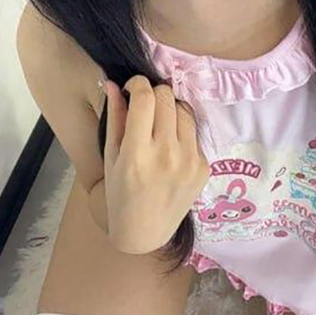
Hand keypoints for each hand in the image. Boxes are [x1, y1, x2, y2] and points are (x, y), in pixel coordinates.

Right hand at [103, 75, 209, 253]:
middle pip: (167, 97)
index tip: (132, 88)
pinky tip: (170, 148)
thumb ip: (115, 117)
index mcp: (137, 153)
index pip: (145, 97)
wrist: (145, 231)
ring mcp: (190, 160)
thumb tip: (113, 83)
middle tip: (144, 107)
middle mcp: (167, 154)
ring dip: (170, 109)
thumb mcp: (111, 156)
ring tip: (158, 125)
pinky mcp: (204, 166)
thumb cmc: (121, 194)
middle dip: (153, 94)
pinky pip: (194, 132)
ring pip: (184, 109)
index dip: (137, 83)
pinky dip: (181, 131)